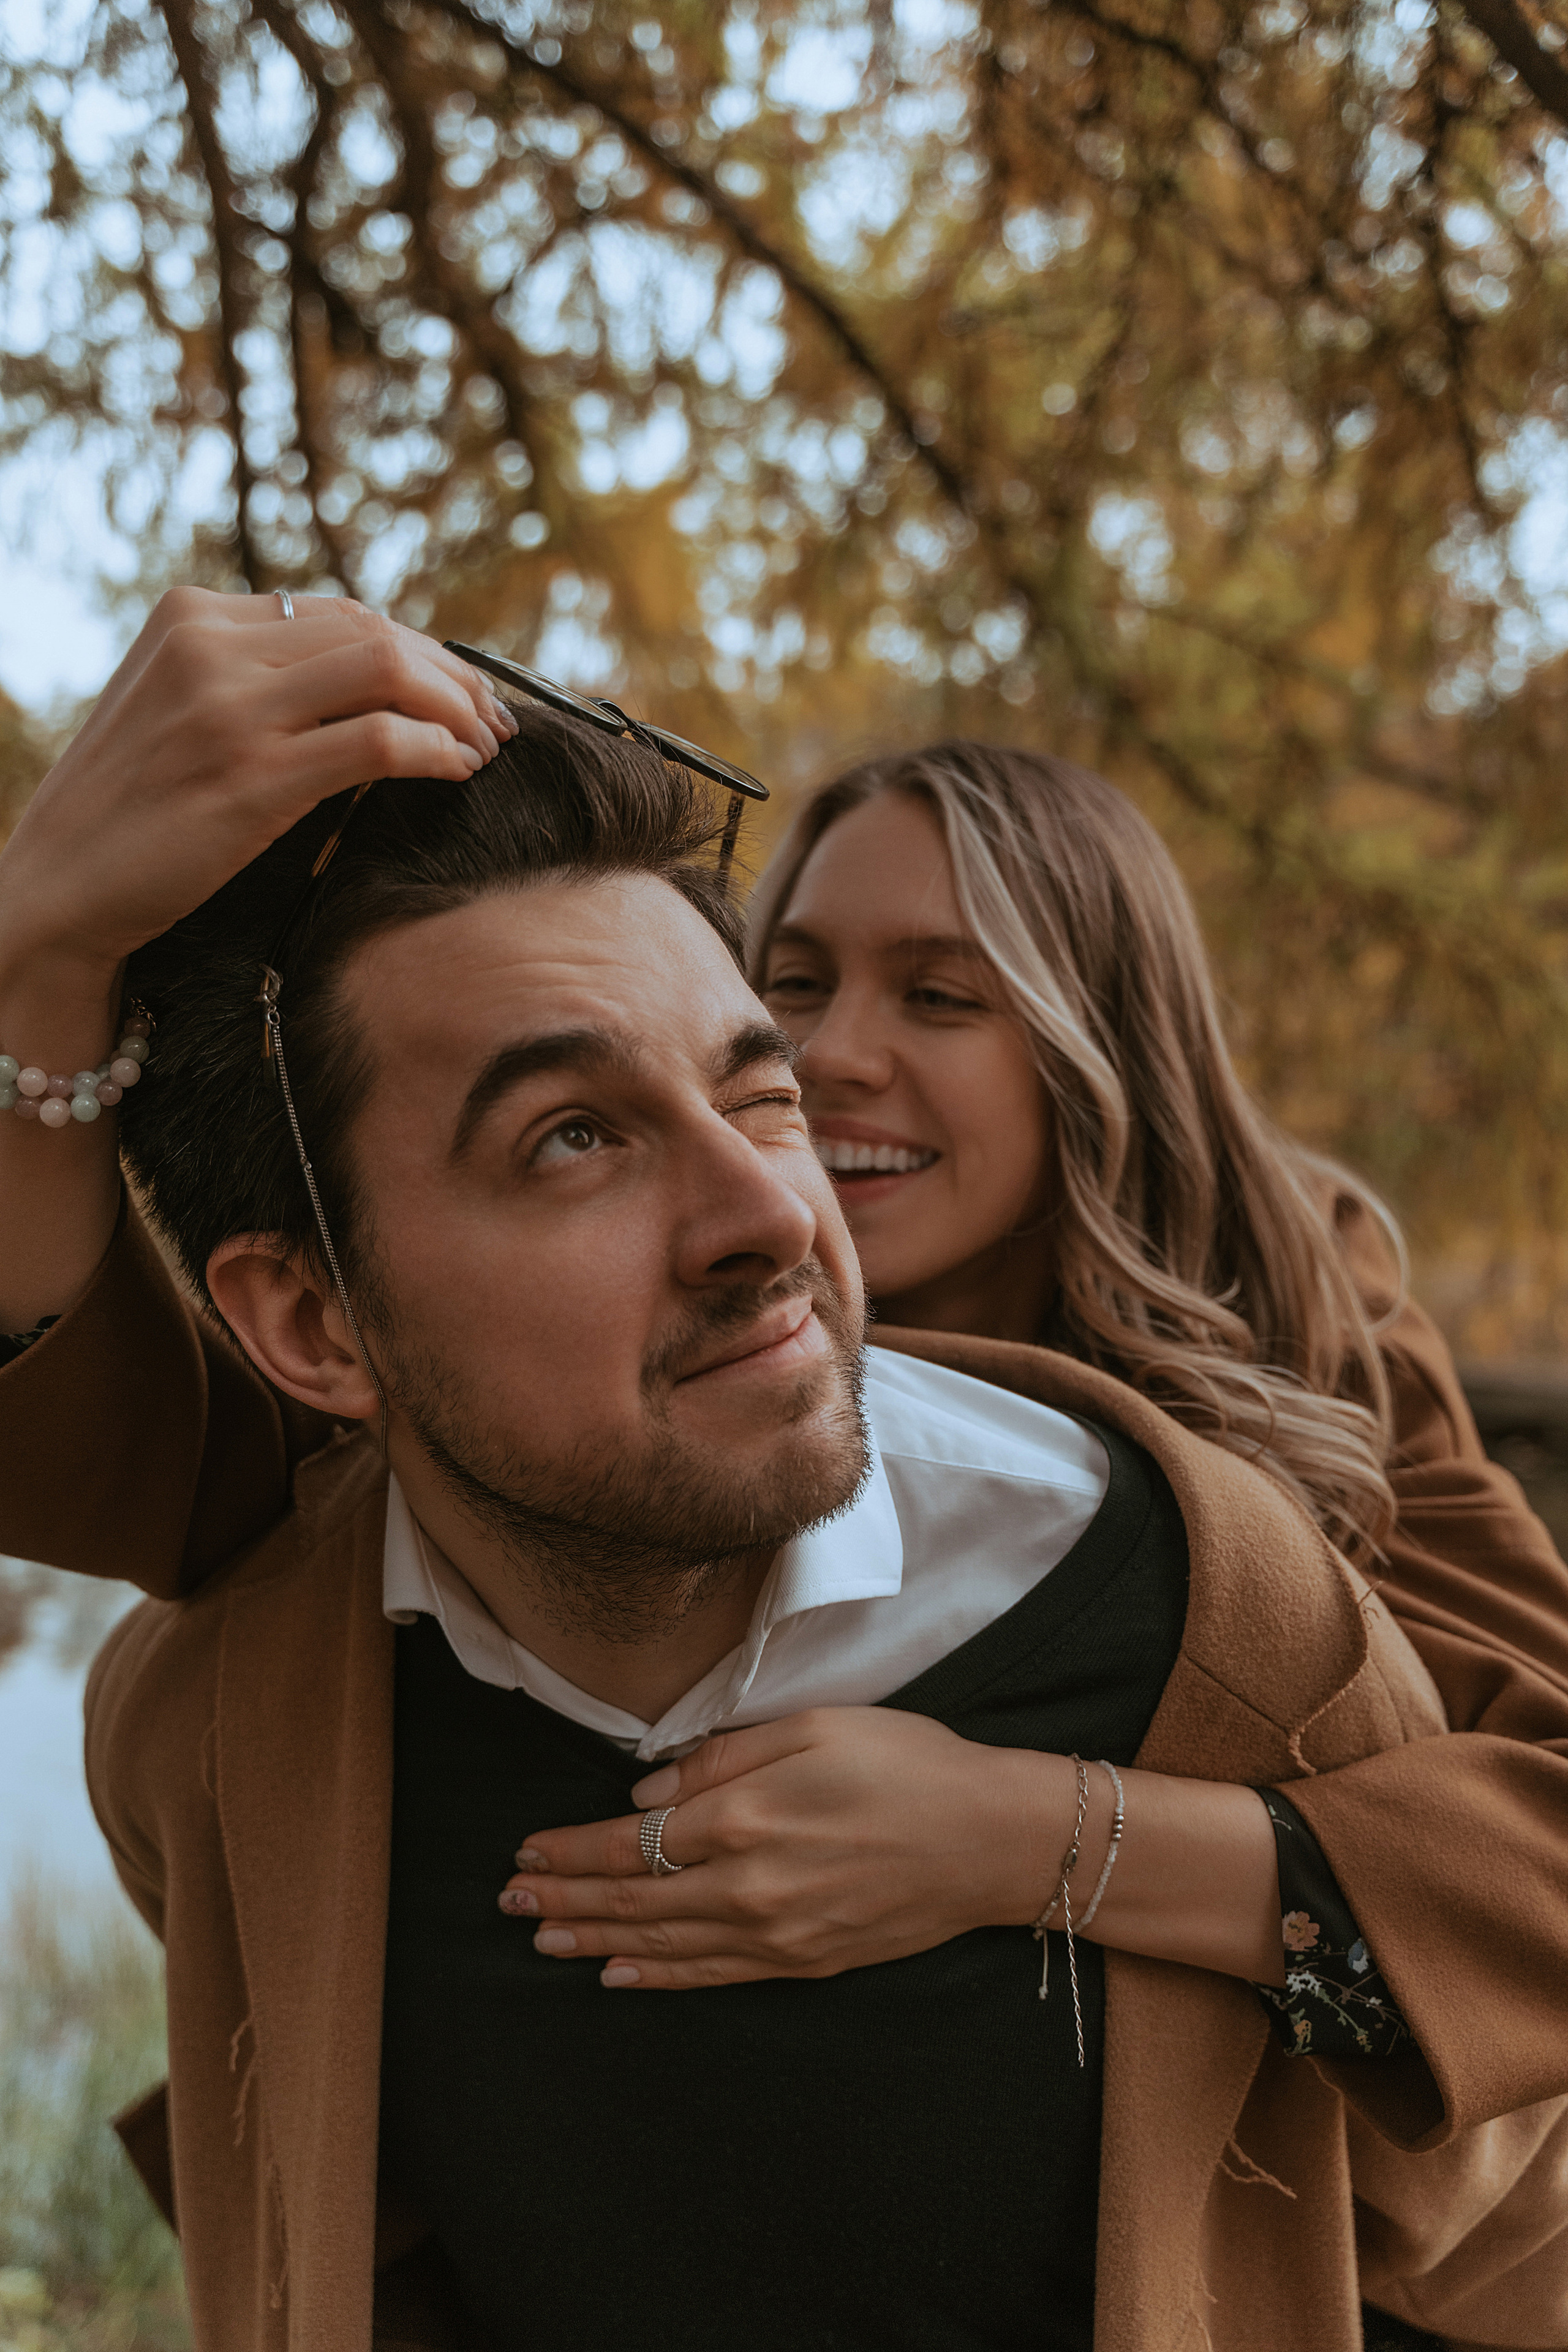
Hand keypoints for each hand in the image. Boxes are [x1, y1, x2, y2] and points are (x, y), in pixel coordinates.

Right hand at [0, 586, 516, 977]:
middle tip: (493, 722)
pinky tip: (457, 772)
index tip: (461, 692)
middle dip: (450, 677)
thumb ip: (252, 677)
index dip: (418, 651)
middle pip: (374, 632)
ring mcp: (229, 708)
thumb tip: (366, 677)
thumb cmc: (130, 812)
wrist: (59, 886)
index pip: (340, 612)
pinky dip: (437, 750)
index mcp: (190, 615)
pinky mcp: (253, 775)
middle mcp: (208, 645)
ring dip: (455, 709)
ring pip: (386, 671)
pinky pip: (380, 740)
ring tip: (485, 748)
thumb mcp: (178, 710)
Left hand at [496, 1707, 1073, 1989]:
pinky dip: (658, 1976)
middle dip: (566, 1899)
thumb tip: (646, 1794)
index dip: (571, 1851)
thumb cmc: (906, 1764)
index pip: (631, 1843)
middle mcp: (749, 1887)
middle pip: (634, 1898)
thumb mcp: (814, 1727)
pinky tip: (619, 1973)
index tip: (525, 1853)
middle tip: (509, 1903)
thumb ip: (722, 1757)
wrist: (989, 1839)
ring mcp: (776, 1935)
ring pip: (662, 1944)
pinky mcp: (803, 1962)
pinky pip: (711, 1975)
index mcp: (746, 1819)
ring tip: (543, 1938)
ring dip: (596, 1940)